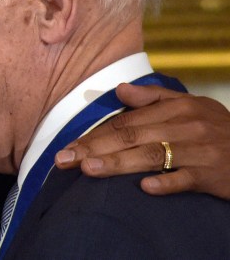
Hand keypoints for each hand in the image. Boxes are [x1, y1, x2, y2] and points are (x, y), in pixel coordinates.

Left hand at [54, 83, 229, 198]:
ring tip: (88, 169)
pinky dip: (166, 182)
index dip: (93, 134)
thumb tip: (120, 90)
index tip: (67, 146)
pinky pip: (186, 178)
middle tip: (64, 159)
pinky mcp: (213, 174)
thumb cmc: (217, 129)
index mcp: (176, 108)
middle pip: (131, 136)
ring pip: (151, 156)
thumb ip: (154, 98)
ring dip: (117, 163)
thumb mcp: (190, 106)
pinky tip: (144, 188)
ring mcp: (200, 150)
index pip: (125, 122)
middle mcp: (186, 125)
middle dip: (93, 148)